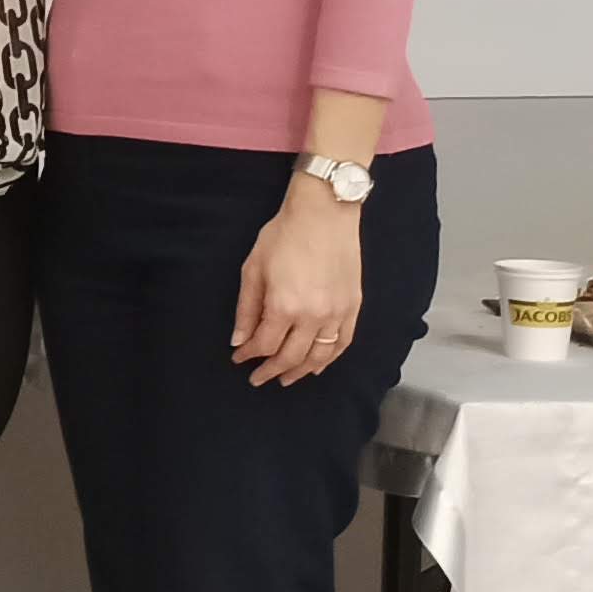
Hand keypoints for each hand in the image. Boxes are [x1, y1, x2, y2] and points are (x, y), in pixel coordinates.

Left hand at [234, 183, 364, 385]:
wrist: (324, 212)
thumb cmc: (284, 235)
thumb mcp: (253, 269)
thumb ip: (246, 309)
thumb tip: (239, 340)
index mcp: (285, 306)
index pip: (264, 345)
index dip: (249, 355)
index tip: (239, 358)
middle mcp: (313, 316)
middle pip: (291, 357)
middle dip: (271, 371)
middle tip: (258, 379)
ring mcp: (337, 313)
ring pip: (319, 356)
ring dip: (300, 371)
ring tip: (285, 379)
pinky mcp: (353, 307)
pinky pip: (343, 343)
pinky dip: (329, 358)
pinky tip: (317, 365)